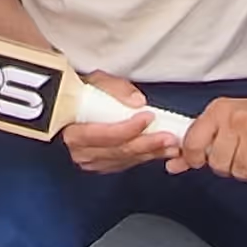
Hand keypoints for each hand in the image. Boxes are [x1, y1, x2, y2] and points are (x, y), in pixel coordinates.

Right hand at [62, 70, 181, 174]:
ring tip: (171, 146)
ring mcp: (92, 161)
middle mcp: (81, 151)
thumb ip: (115, 88)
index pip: (103, 134)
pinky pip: (126, 164)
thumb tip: (137, 101)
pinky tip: (159, 151)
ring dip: (150, 153)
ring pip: (125, 160)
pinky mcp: (103, 165)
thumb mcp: (96, 81)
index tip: (148, 117)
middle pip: (118, 151)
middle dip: (146, 144)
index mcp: (74, 131)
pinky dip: (144, 157)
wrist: (74, 107)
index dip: (128, 128)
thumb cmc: (84, 94)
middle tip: (169, 137)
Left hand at [176, 88, 246, 185]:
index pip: (192, 143)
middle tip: (237, 157)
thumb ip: (198, 142)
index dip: (194, 159)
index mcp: (218, 111)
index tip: (202, 161)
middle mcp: (235, 120)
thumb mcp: (224, 121)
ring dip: (245, 172)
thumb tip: (173, 164)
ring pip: (237, 172)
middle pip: (217, 164)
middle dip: (226, 167)